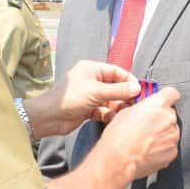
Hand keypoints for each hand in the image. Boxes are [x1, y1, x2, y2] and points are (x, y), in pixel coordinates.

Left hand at [26, 61, 140, 137]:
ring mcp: (90, 95)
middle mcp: (92, 80)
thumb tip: (137, 88)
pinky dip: (109, 114)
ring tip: (126, 112)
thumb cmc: (69, 98)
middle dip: (125, 95)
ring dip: (118, 106)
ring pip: (111, 100)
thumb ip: (118, 90)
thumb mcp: (96, 92)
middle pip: (115, 86)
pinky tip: (114, 119)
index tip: (140, 90)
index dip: (129, 80)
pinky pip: (104, 110)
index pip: (116, 72)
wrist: (49, 117)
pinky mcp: (88, 109)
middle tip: (136, 104)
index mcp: (92, 69)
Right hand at [99, 87, 180, 181]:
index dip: (166, 97)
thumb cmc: (118, 137)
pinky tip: (148, 150)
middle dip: (161, 118)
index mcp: (157, 105)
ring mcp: (172, 136)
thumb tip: (145, 110)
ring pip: (171, 131)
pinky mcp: (172, 152)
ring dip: (162, 133)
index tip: (162, 101)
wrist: (118, 160)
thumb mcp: (126, 112)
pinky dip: (162, 147)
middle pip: (170, 114)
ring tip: (145, 140)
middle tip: (147, 125)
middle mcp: (168, 119)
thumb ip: (142, 108)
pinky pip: (170, 146)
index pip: (172, 93)